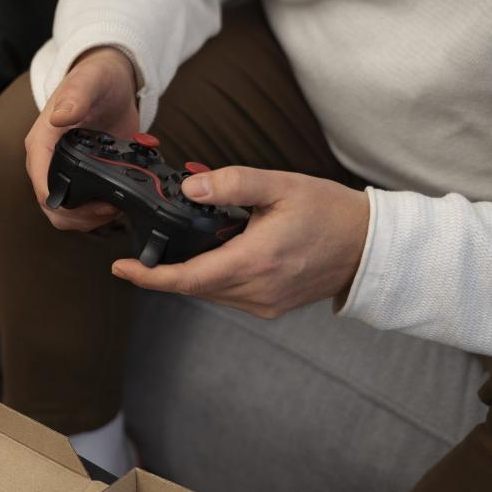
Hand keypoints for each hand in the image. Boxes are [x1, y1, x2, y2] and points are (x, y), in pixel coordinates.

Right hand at [25, 46, 139, 230]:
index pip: (41, 183)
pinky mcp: (81, 178)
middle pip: (51, 208)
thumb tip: (61, 116)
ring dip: (90, 220)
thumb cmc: (97, 77)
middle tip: (111, 208)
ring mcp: (63, 172)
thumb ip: (76, 96)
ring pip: (65, 214)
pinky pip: (82, 209)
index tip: (94, 205)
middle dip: (80, 217)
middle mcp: (47, 162)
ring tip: (117, 207)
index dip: (63, 203)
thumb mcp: (89, 81)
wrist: (111, 81)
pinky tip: (119, 205)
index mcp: (41, 142)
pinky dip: (99, 215)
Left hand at [111, 167, 369, 318]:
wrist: (370, 246)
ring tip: (177, 244)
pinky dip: (212, 277)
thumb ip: (233, 184)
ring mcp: (264, 304)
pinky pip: (227, 295)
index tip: (120, 267)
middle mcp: (256, 291)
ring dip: (189, 272)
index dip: (148, 276)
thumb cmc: (329, 212)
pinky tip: (213, 254)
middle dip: (164, 268)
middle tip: (144, 244)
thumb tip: (191, 186)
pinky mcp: (270, 307)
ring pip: (209, 292)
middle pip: (192, 286)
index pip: (187, 278)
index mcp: (255, 261)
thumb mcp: (281, 185)